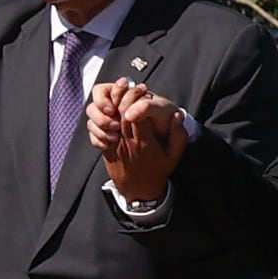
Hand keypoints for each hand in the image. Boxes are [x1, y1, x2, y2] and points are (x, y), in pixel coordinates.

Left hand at [87, 77, 185, 204]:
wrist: (139, 191)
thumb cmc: (158, 171)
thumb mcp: (174, 155)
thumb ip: (178, 135)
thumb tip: (177, 115)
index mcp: (145, 143)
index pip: (137, 115)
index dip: (137, 100)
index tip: (143, 92)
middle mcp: (128, 143)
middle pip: (120, 114)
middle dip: (122, 98)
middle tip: (127, 87)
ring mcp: (115, 146)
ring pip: (107, 120)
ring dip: (109, 107)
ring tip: (117, 99)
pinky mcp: (106, 148)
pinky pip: (98, 130)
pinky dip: (100, 119)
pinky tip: (109, 113)